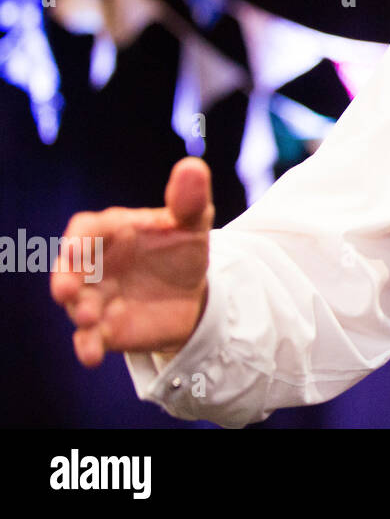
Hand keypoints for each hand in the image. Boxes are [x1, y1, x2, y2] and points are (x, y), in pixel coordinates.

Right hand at [51, 157, 212, 366]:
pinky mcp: (104, 328)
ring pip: (76, 305)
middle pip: (69, 269)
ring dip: (78, 311)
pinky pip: (89, 339)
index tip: (78, 247)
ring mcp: (96, 297)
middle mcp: (95, 264)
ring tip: (88, 316)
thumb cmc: (181, 248)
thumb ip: (189, 199)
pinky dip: (87, 346)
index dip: (79, 239)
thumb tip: (193, 166)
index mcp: (111, 231)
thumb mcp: (192, 222)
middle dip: (65, 278)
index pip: (85, 230)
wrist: (192, 293)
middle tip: (67, 289)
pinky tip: (91, 355)